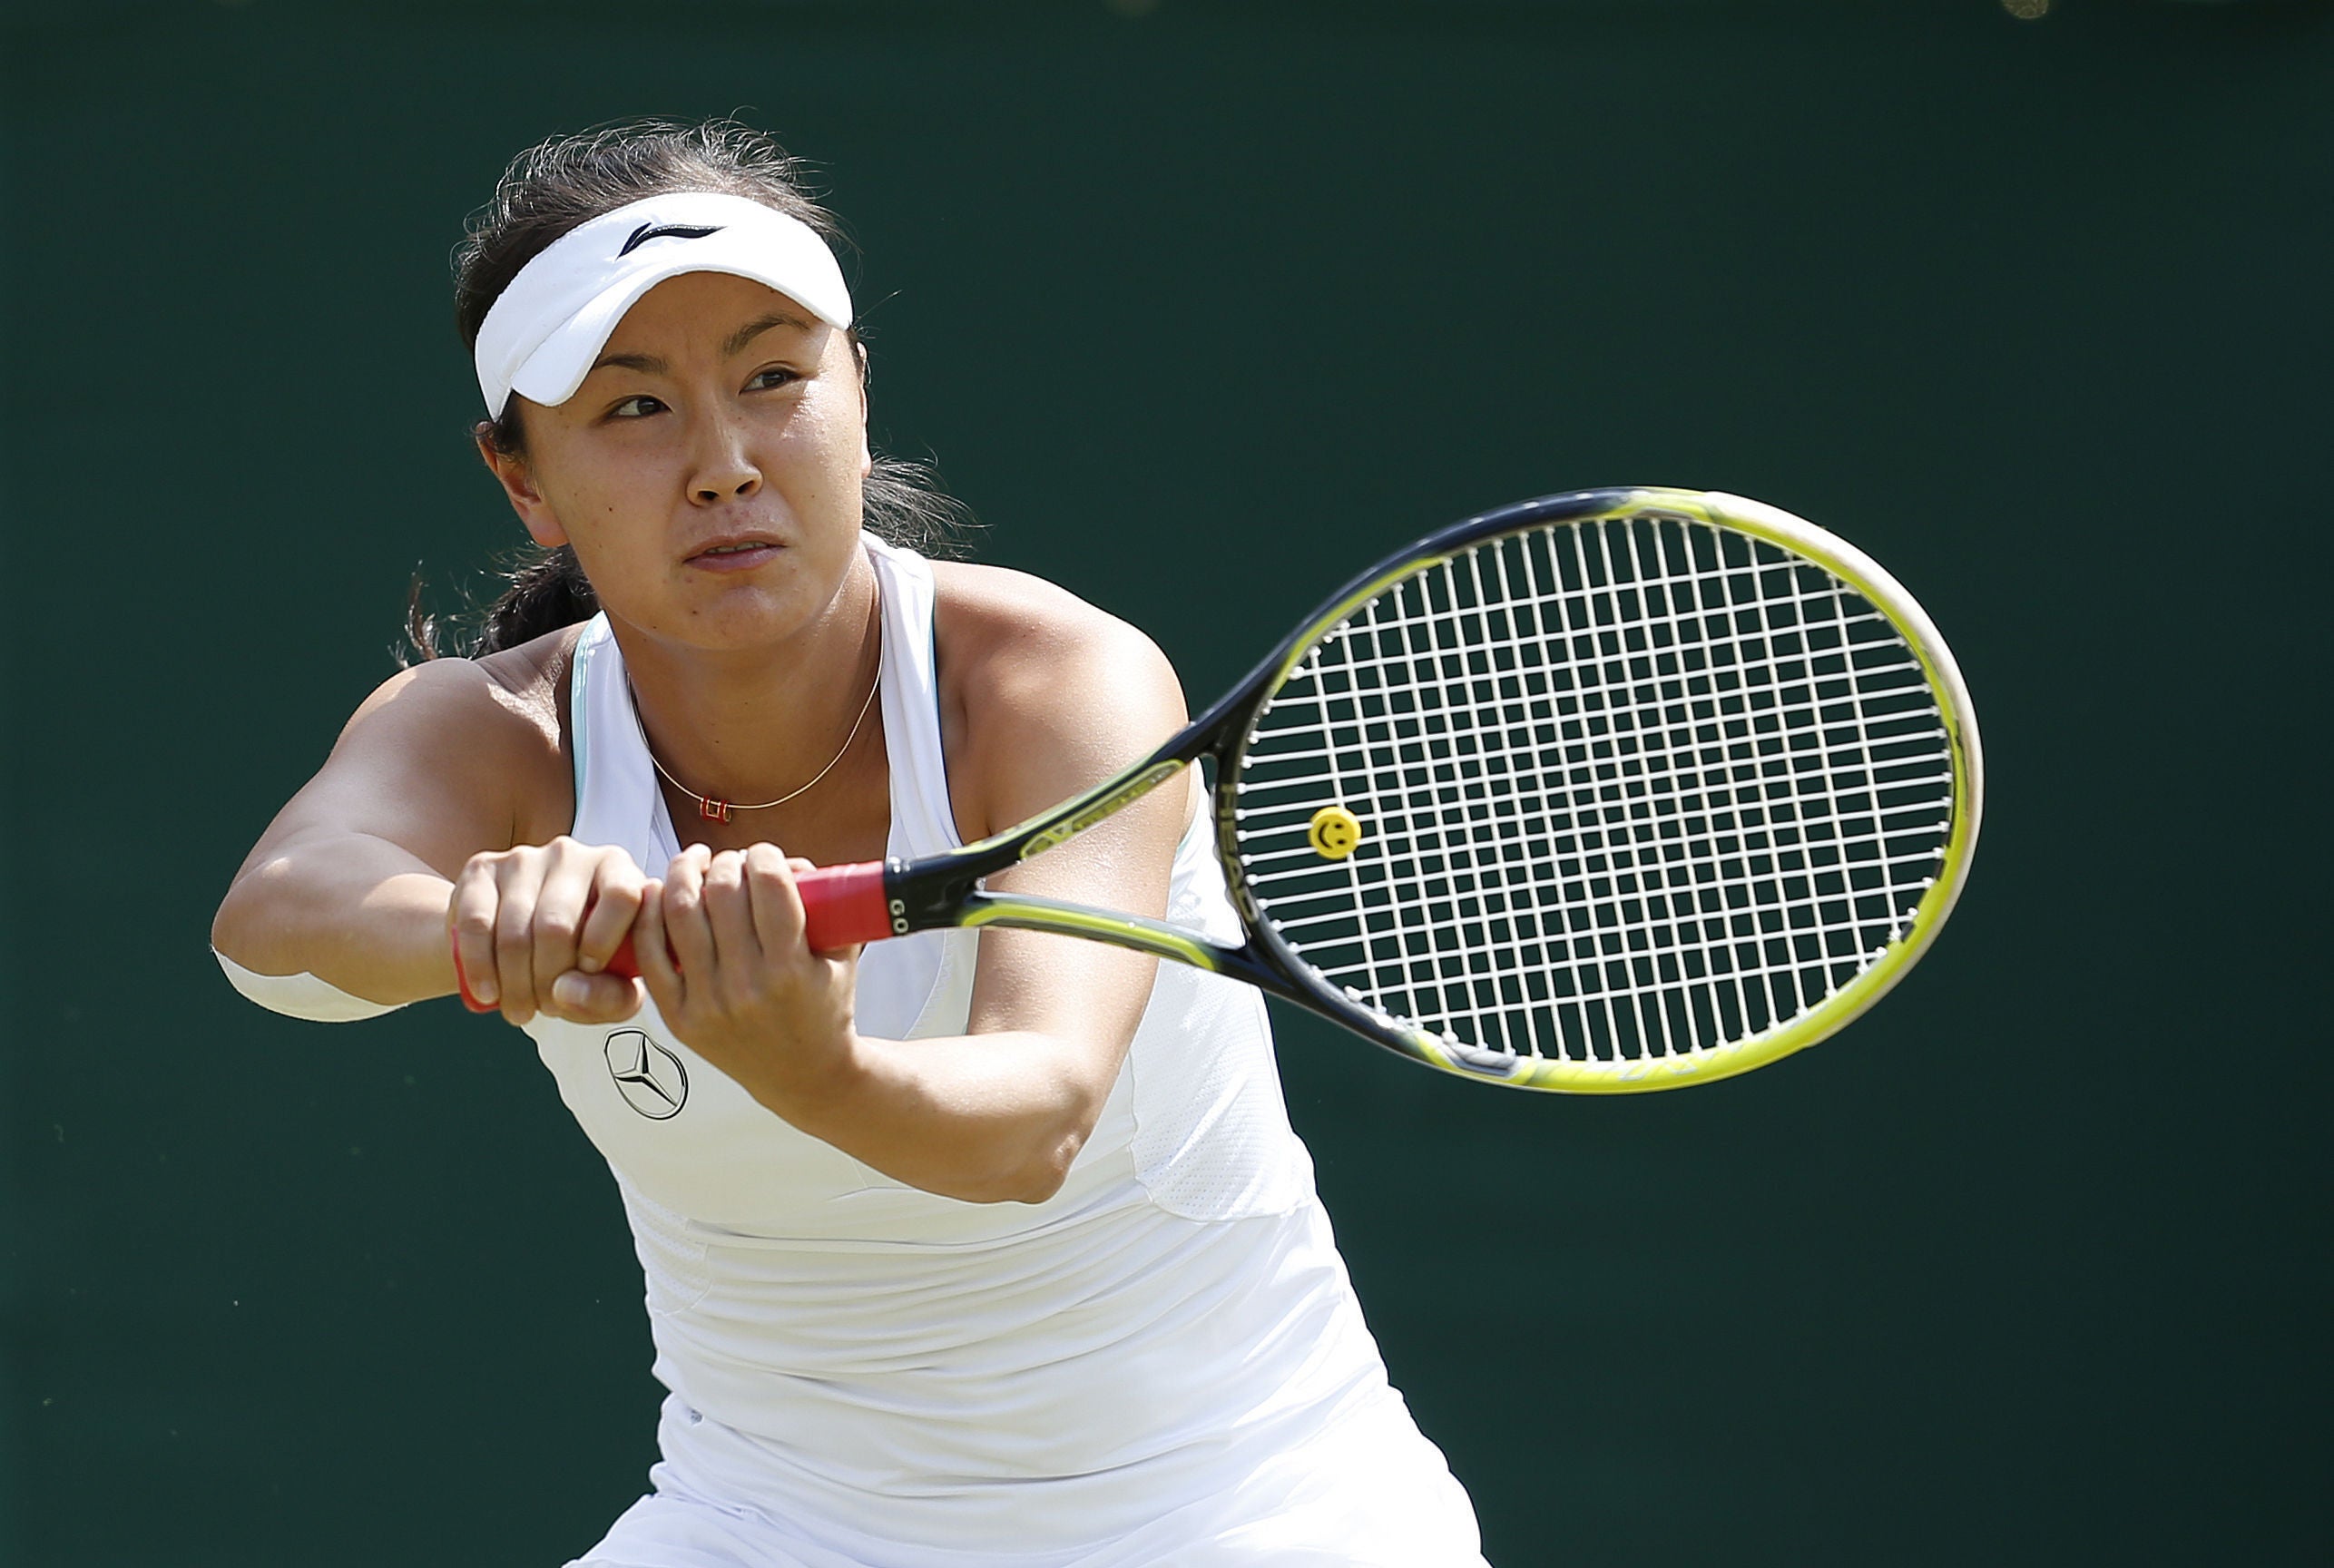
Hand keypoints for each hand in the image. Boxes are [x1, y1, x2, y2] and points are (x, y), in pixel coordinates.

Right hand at [448, 837, 647, 1025]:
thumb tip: (567, 991)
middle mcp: (572, 855)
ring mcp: (524, 859)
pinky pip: (477, 923)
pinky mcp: (481, 870)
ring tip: (520, 1010)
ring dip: (515, 983)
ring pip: (516, 929)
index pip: (621, 895)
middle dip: (549, 980)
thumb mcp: (613, 984)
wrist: (518, 939)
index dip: (604, 942)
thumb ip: (614, 997)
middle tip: (545, 1009)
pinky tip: (489, 992)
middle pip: (558, 923)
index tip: (588, 973)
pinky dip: (481, 966)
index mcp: (617, 870)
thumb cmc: (580, 959)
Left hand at [631, 843, 861, 1112]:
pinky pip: (651, 955)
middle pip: (723, 893)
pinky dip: (649, 916)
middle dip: (726, 861)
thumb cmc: (825, 1009)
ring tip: (692, 863)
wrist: (804, 1076)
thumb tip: (787, 859)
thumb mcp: (841, 957)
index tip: (764, 854)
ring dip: (683, 874)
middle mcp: (748, 987)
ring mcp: (709, 1004)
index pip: (769, 885)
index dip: (764, 855)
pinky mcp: (680, 1019)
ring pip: (681, 913)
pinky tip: (657, 894)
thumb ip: (826, 904)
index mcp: (792, 970)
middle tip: (730, 860)